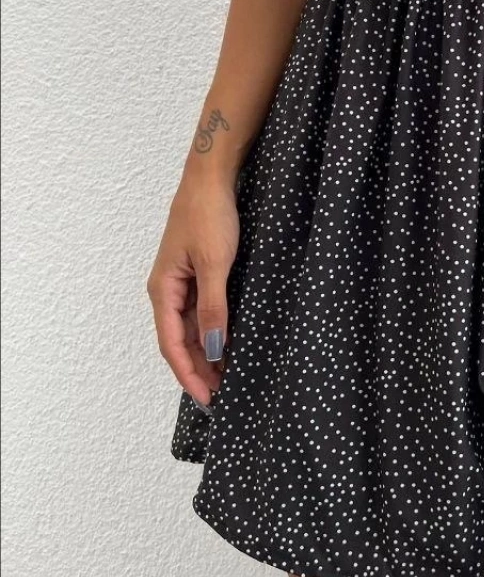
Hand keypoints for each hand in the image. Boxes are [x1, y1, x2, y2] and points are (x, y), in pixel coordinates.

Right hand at [147, 174, 239, 407]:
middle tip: (222, 397)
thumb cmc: (208, 215)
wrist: (212, 178)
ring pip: (191, 329)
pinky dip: (212, 332)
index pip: (171, 345)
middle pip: (179, 342)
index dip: (188, 374)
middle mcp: (168, 291)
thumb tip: (212, 349)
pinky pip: (201, 313)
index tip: (208, 399)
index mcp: (163, 290)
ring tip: (227, 378)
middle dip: (198, 370)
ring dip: (206, 354)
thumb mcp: (214, 264)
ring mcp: (182, 283)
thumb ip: (213, 308)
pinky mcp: (198, 274)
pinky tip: (227, 345)